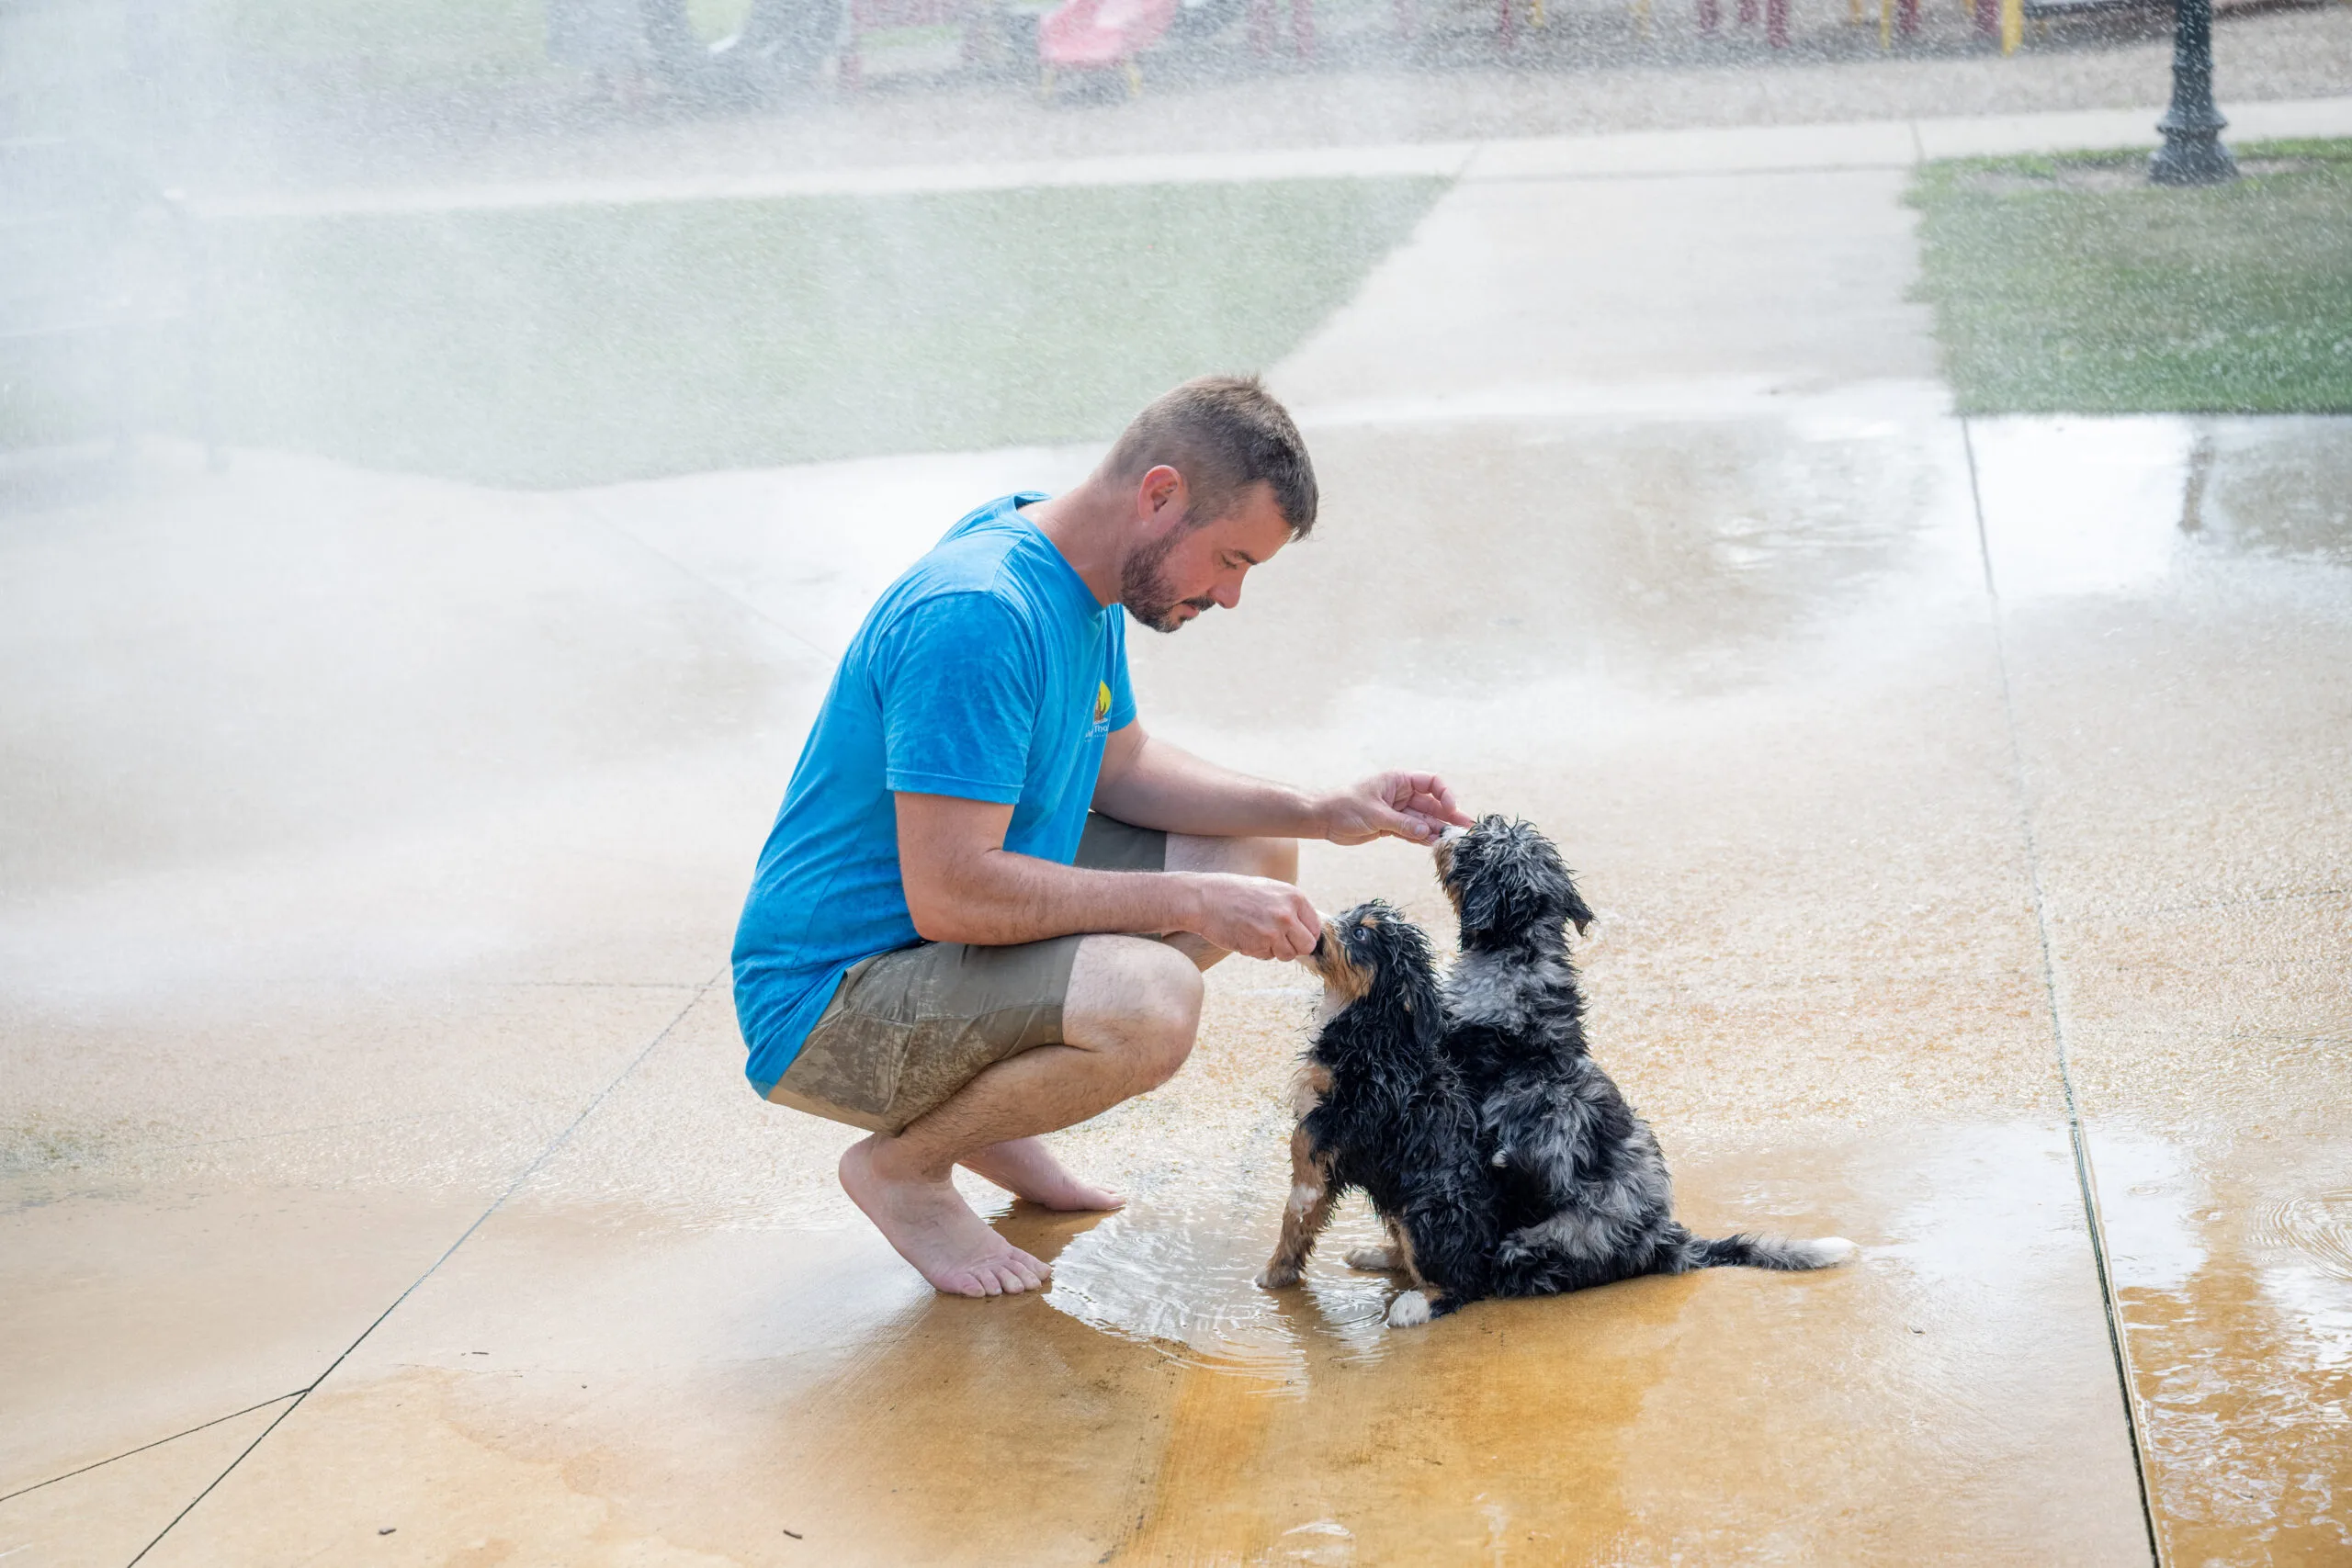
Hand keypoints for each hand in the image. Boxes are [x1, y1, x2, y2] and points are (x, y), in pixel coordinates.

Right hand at [1184, 873, 1322, 960]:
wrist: (1204, 899)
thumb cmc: (1234, 893)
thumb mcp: (1269, 890)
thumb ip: (1290, 907)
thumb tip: (1308, 930)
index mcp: (1294, 896)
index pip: (1315, 927)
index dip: (1305, 934)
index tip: (1295, 936)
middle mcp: (1287, 914)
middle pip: (1307, 946)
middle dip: (1294, 947)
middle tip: (1279, 941)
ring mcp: (1273, 931)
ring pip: (1288, 955)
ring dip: (1275, 951)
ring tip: (1258, 935)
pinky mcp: (1258, 945)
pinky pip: (1267, 957)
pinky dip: (1258, 951)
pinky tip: (1245, 936)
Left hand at [1317, 771, 1475, 846]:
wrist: (1322, 819)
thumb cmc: (1345, 807)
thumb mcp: (1375, 815)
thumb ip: (1402, 824)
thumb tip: (1428, 833)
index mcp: (1398, 781)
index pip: (1431, 782)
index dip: (1445, 794)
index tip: (1451, 808)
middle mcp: (1401, 794)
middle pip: (1432, 804)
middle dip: (1448, 816)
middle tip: (1466, 828)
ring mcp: (1398, 811)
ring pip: (1424, 820)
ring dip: (1438, 830)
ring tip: (1456, 841)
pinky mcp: (1391, 827)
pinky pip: (1413, 832)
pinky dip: (1423, 839)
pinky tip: (1437, 846)